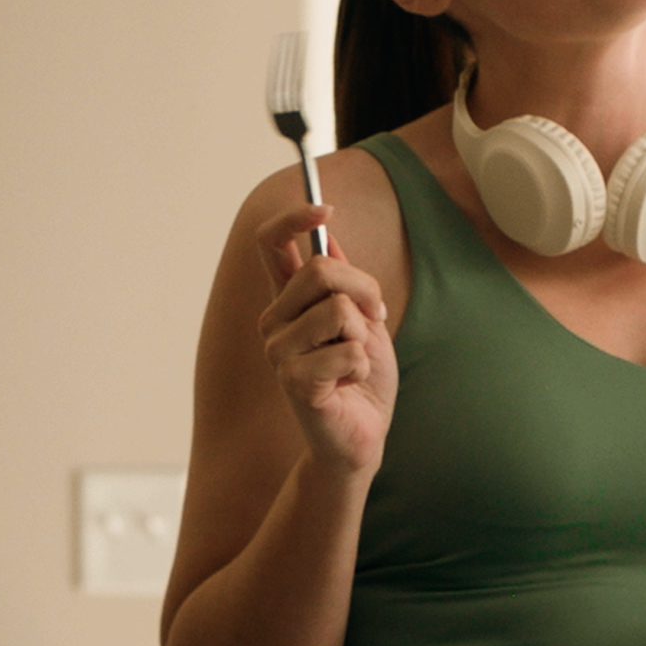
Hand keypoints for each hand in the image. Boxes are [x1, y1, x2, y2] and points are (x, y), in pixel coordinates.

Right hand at [255, 204, 397, 475]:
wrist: (361, 436)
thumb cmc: (360, 378)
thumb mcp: (362, 320)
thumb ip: (343, 282)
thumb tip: (327, 236)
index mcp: (287, 301)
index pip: (271, 243)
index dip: (294, 218)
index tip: (326, 209)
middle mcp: (273, 321)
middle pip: (321, 268)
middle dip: (365, 289)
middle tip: (374, 319)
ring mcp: (278, 351)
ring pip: (338, 309)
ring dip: (363, 335)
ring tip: (352, 361)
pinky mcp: (293, 380)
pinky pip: (348, 350)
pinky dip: (362, 366)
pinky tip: (347, 385)